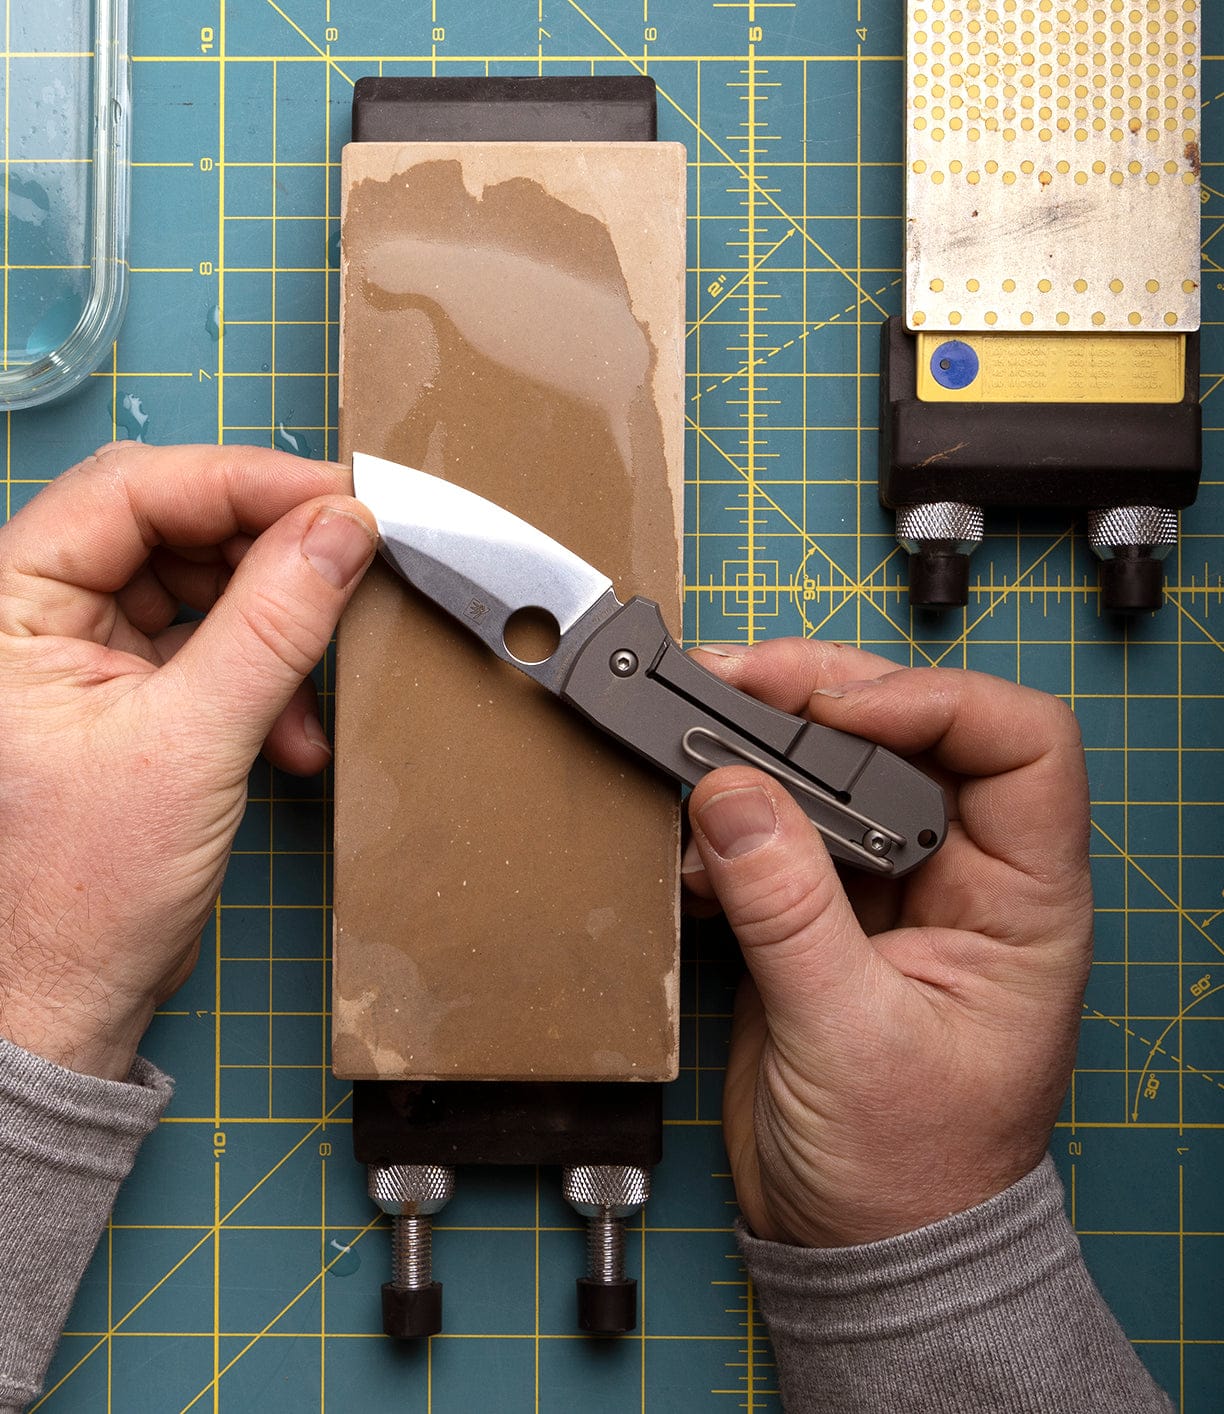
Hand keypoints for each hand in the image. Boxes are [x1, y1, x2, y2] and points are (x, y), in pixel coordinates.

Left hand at [0, 443, 376, 1080]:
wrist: (68, 998)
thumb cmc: (77, 892)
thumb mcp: (192, 744)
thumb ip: (272, 626)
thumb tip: (340, 530)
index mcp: (7, 604)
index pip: (132, 491)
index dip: (242, 483)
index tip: (337, 497)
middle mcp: (38, 614)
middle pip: (171, 526)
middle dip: (268, 554)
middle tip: (350, 562)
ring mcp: (85, 653)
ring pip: (202, 585)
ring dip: (276, 630)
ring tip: (314, 687)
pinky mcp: (131, 695)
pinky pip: (216, 648)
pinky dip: (268, 682)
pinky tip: (295, 737)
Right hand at [683, 640, 1092, 1247]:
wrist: (858, 1249)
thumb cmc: (909, 1171)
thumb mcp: (850, 1037)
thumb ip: (790, 911)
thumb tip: (732, 793)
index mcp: (1021, 902)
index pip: (1018, 747)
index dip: (934, 704)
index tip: (834, 711)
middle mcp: (959, 877)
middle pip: (906, 737)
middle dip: (816, 698)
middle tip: (728, 683)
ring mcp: (883, 890)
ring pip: (830, 774)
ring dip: (757, 748)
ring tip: (688, 740)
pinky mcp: (816, 913)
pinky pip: (771, 832)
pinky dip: (722, 821)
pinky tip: (686, 841)